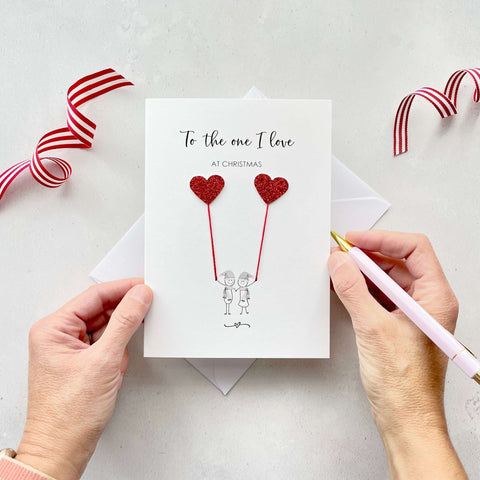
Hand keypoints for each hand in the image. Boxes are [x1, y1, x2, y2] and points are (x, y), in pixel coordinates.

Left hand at [16, 278, 152, 479]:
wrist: (62, 449)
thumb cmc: (69, 414)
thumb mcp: (104, 360)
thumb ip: (125, 322)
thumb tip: (139, 296)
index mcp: (53, 328)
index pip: (94, 296)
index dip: (123, 288)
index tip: (145, 286)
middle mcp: (59, 335)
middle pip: (100, 309)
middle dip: (125, 311)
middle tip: (150, 305)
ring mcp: (70, 348)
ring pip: (105, 326)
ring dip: (121, 332)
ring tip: (132, 341)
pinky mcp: (81, 361)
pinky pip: (104, 342)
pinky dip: (117, 347)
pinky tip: (122, 356)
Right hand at [328, 231, 466, 478]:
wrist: (405, 420)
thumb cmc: (403, 383)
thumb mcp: (373, 328)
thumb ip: (353, 290)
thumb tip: (339, 262)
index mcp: (435, 297)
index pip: (414, 249)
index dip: (382, 239)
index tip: (354, 240)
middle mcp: (428, 301)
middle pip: (400, 261)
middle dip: (368, 254)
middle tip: (340, 254)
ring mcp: (413, 313)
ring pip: (388, 278)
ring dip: (362, 272)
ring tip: (337, 269)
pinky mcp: (398, 325)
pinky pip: (381, 296)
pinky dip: (362, 289)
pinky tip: (343, 288)